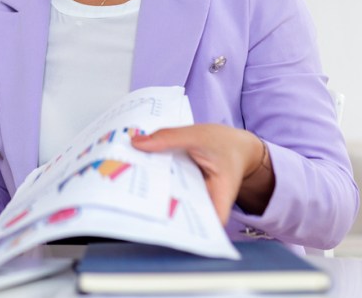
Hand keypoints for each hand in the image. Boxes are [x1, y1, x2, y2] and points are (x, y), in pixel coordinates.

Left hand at [131, 124, 271, 222]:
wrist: (237, 146)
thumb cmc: (225, 145)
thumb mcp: (199, 135)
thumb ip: (169, 138)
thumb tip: (136, 143)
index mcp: (217, 199)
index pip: (197, 224)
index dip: (175, 225)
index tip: (151, 217)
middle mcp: (204, 206)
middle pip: (177, 214)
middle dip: (152, 205)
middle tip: (126, 195)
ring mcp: (192, 199)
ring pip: (168, 201)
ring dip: (150, 191)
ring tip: (124, 184)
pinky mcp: (183, 190)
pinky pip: (166, 188)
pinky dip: (154, 181)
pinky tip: (136, 174)